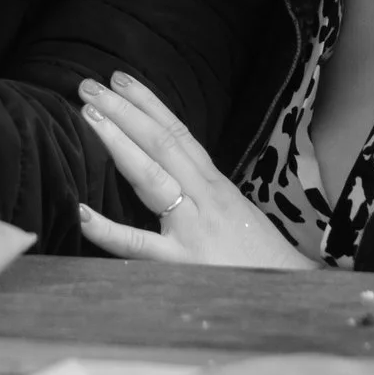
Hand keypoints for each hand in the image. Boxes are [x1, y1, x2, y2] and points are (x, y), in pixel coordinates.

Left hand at [75, 73, 316, 270]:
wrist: (292, 294)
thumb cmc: (261, 258)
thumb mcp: (234, 213)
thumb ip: (202, 193)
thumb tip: (170, 173)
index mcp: (215, 185)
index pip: (178, 132)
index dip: (148, 103)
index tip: (121, 80)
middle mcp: (203, 197)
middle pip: (160, 142)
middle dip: (123, 110)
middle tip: (88, 86)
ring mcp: (190, 228)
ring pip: (150, 176)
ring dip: (117, 141)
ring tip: (88, 116)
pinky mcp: (180, 264)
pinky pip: (137, 245)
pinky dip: (106, 229)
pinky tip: (80, 213)